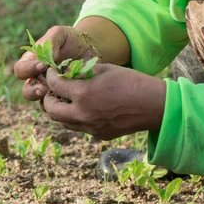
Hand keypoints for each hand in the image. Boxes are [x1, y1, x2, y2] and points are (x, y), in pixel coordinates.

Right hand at [14, 26, 101, 100]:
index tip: (42, 65)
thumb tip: (45, 59)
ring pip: (40, 102)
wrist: (89, 50)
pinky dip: (62, 105)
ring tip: (57, 95)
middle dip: (33, 91)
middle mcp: (36, 79)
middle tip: (44, 88)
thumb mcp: (60, 34)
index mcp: (31, 63)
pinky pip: (58, 107)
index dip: (28, 69)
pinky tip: (71, 99)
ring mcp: (49, 90)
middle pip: (26, 91)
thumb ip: (51, 41)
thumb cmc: (70, 40)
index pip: (21, 70)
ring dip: (47, 102)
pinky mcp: (62, 98)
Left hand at [42, 64, 165, 139]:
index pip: (55, 85)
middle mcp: (83, 114)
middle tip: (52, 89)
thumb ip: (82, 71)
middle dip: (48, 97)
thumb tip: (66, 72)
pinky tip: (80, 108)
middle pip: (51, 110)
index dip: (50, 77)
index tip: (51, 73)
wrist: (155, 106)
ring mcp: (90, 127)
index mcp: (84, 94)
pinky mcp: (98, 134)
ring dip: (58, 110)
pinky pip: (77, 127)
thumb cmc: (132, 82)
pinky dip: (73, 118)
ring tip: (64, 99)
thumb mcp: (105, 69)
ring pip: (62, 122)